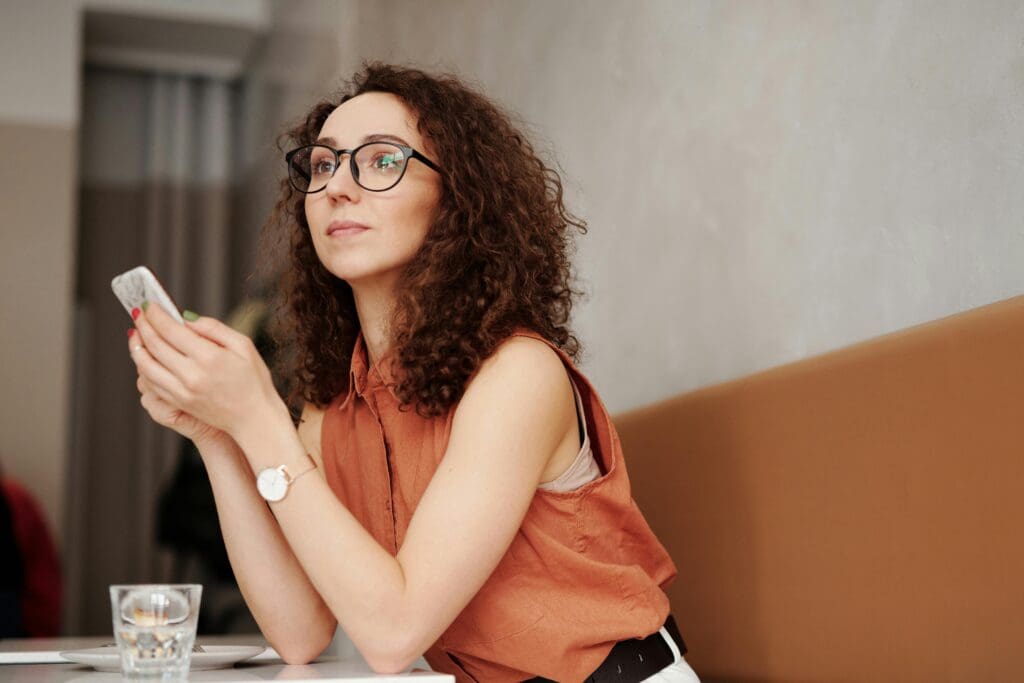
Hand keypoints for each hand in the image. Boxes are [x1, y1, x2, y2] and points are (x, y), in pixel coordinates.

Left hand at [128, 302, 287, 442]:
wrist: (255, 419)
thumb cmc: (254, 381)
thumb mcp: (244, 346)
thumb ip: (214, 328)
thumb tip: (186, 318)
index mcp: (209, 357)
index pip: (171, 330)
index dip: (156, 314)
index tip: (148, 304)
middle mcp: (192, 375)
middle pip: (154, 345)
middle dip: (143, 325)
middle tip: (138, 313)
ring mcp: (182, 392)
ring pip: (146, 365)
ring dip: (136, 346)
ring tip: (135, 333)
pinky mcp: (179, 403)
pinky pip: (151, 383)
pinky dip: (142, 366)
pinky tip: (144, 356)